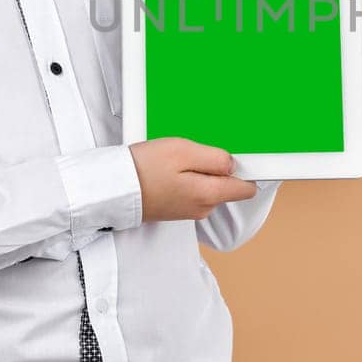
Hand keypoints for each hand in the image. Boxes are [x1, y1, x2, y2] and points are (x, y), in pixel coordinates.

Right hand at [128, 137, 256, 221]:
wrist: (113, 189)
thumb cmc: (143, 168)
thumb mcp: (182, 150)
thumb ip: (214, 158)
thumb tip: (233, 163)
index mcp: (209, 194)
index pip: (246, 188)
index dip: (248, 169)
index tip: (243, 156)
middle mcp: (203, 207)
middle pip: (227, 185)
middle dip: (218, 167)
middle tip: (194, 152)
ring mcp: (189, 210)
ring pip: (208, 186)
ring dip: (199, 171)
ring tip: (176, 159)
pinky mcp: (176, 208)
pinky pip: (192, 190)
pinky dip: (186, 178)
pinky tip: (169, 169)